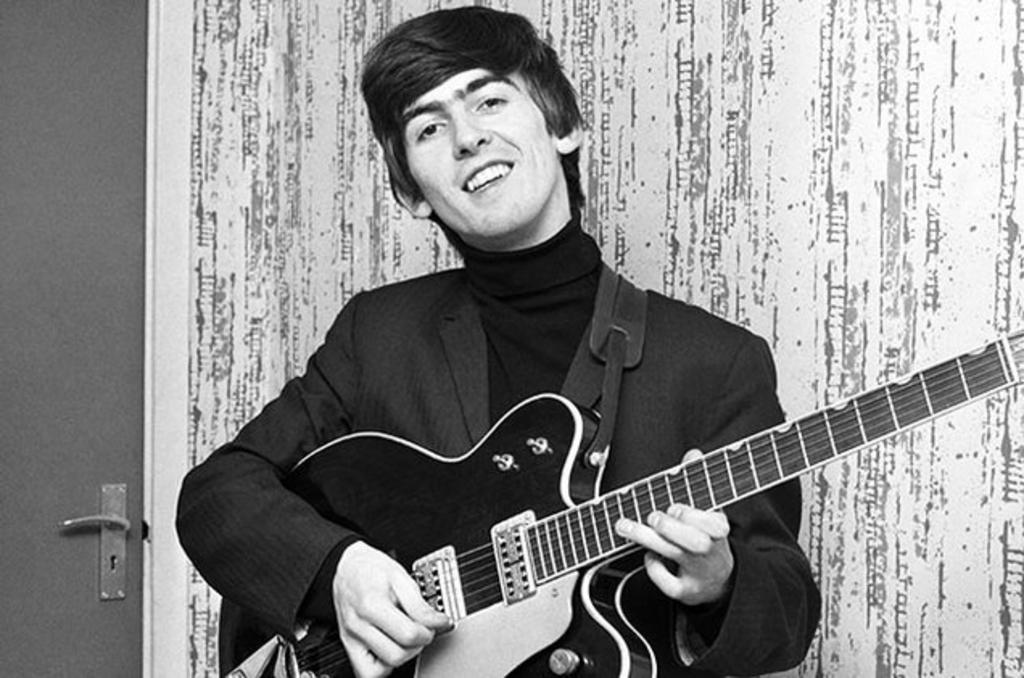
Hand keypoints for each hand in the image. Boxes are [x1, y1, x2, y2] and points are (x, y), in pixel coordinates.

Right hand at [332, 541, 452, 677]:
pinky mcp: (348, 646)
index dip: (429, 631)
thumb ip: (420, 605)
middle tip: (422, 630)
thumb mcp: (401, 577)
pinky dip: (383, 667)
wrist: (348, 567)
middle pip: (397, 655)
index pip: (408, 634)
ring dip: (402, 656)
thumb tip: (440, 622)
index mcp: (372, 604)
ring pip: (382, 669)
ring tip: (406, 637)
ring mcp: (351, 638)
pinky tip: (391, 648)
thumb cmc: (372, 569)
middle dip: (417, 645)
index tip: (436, 623)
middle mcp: (358, 625)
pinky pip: (366, 673)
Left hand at [615, 449, 733, 605]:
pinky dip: (655, 570)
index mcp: (719, 528)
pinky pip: (670, 584)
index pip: (714, 523)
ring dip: (649, 540)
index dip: (693, 515)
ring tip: (626, 527)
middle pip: (695, 541)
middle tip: (652, 516)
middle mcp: (712, 550)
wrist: (718, 577)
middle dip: (671, 527)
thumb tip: (693, 453)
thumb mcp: (707, 510)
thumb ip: (697, 481)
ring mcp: (700, 572)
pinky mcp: (687, 591)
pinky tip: (649, 557)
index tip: (674, 505)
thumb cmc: (706, 536)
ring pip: (676, 556)